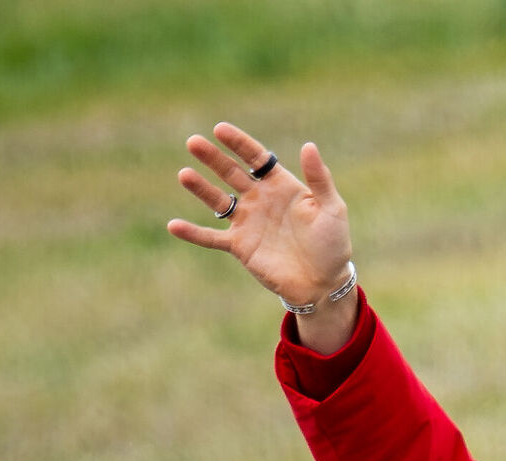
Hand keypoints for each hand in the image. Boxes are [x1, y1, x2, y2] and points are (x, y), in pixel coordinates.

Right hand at [168, 126, 356, 350]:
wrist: (324, 285)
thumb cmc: (332, 245)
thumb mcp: (332, 209)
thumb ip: (320, 179)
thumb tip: (309, 145)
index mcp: (280, 184)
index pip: (255, 157)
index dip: (238, 143)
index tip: (221, 130)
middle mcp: (259, 199)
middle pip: (231, 172)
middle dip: (213, 158)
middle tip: (194, 143)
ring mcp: (247, 222)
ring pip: (218, 200)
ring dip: (200, 188)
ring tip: (184, 175)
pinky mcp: (240, 246)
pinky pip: (212, 238)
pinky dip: (193, 233)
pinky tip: (173, 226)